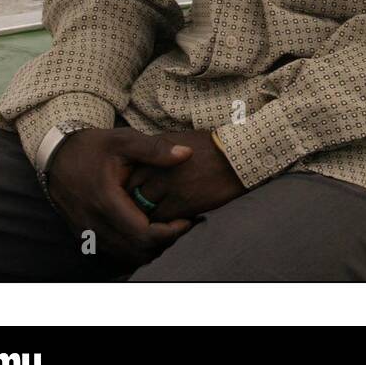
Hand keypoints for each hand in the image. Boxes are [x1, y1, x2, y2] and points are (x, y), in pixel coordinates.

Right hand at [47, 127, 194, 265]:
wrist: (57, 155)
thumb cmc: (94, 146)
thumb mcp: (124, 140)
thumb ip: (155, 150)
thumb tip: (187, 154)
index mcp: (106, 201)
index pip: (143, 234)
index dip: (170, 232)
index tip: (187, 219)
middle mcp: (94, 223)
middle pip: (137, 250)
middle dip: (164, 241)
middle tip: (181, 223)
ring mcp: (87, 232)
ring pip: (126, 255)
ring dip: (150, 247)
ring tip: (167, 226)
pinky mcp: (84, 234)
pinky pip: (114, 251)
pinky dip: (134, 247)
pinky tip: (146, 228)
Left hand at [125, 129, 246, 222]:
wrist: (237, 154)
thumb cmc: (212, 145)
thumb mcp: (180, 140)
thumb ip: (158, 153)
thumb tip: (145, 164)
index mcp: (154, 155)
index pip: (128, 178)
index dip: (130, 189)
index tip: (136, 195)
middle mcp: (156, 171)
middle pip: (133, 196)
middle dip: (135, 205)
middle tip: (141, 212)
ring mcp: (168, 188)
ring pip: (145, 212)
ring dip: (148, 217)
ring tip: (154, 220)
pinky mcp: (182, 204)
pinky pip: (162, 221)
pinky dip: (164, 224)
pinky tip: (172, 221)